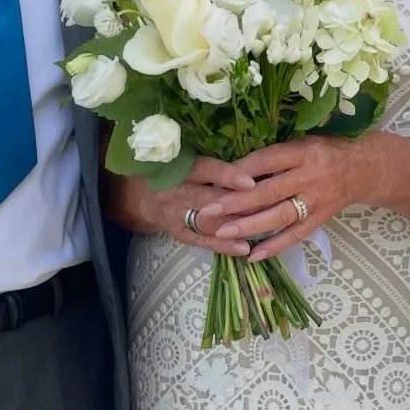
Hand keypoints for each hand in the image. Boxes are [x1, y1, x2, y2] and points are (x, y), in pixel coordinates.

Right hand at [131, 156, 255, 255]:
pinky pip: (203, 241)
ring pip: (207, 222)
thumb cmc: (177, 173)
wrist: (145, 197)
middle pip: (207, 199)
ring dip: (234, 225)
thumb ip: (215, 166)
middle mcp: (175, 191)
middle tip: (265, 206)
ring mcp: (176, 215)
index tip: (250, 182)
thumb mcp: (188, 161)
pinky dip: (224, 245)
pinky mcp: (179, 233)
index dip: (226, 176)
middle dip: (237, 204)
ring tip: (261, 227)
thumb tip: (255, 165)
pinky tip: (244, 248)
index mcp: (178, 167)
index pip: (203, 169)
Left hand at [203, 136, 366, 261]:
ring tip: (224, 233)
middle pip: (270, 191)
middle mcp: (311, 177)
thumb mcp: (304, 142)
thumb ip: (275, 155)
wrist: (365, 168)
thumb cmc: (326, 150)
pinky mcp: (321, 219)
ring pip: (280, 216)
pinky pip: (296, 235)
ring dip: (250, 226)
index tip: (215, 180)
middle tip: (209, 210)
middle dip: (237, 202)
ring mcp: (317, 201)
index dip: (241, 171)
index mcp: (304, 152)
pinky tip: (252, 255)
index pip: (267, 161)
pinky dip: (274, 246)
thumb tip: (234, 169)